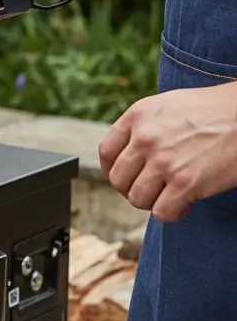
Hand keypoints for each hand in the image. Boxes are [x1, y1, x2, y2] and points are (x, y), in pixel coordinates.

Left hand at [98, 83, 236, 222]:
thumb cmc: (214, 111)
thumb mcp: (168, 106)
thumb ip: (144, 126)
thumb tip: (128, 154)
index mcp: (138, 116)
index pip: (106, 152)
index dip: (111, 170)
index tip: (125, 177)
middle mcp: (145, 138)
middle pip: (118, 179)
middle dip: (132, 189)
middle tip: (152, 190)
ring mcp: (164, 161)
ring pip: (137, 198)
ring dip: (152, 202)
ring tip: (170, 196)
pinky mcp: (186, 182)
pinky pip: (162, 212)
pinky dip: (172, 214)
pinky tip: (185, 204)